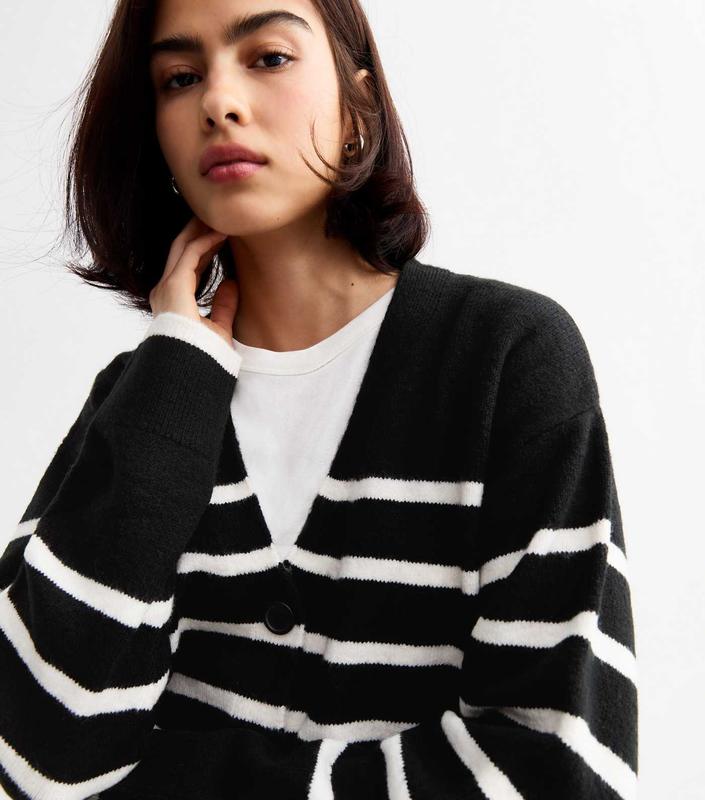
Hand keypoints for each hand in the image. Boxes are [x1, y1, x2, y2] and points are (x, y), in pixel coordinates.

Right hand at [148, 215, 238, 348]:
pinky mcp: (174, 286)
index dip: (205, 248)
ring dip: (202, 230)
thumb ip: (224, 306)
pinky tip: (221, 233)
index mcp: (173, 300)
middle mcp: (165, 290)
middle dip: (199, 231)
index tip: (222, 235)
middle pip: (182, 250)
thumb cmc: (203, 356)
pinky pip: (190, 255)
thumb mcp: (218, 328)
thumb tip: (232, 284)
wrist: (191, 370)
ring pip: (183, 247)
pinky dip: (205, 241)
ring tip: (220, 217)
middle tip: (218, 216)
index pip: (188, 266)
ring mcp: (167, 287)